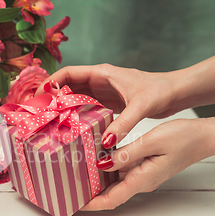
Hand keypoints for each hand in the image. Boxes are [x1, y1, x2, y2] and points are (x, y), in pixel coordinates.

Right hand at [35, 64, 182, 147]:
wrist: (176, 92)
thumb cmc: (160, 91)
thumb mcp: (140, 107)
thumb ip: (123, 124)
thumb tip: (106, 142)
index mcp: (102, 73)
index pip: (69, 72)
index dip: (51, 81)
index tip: (39, 95)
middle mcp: (99, 80)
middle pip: (67, 85)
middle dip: (51, 96)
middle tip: (39, 113)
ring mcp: (102, 92)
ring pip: (74, 96)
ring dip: (62, 106)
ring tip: (48, 121)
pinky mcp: (107, 102)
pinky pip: (85, 107)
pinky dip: (75, 114)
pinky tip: (69, 128)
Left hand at [82, 118, 212, 210]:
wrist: (204, 136)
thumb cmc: (182, 138)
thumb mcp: (151, 142)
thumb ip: (126, 154)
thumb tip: (102, 164)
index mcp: (141, 179)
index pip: (111, 199)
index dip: (92, 204)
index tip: (74, 204)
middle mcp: (140, 180)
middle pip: (109, 193)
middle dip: (89, 192)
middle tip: (69, 184)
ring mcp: (143, 174)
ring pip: (114, 181)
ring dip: (96, 179)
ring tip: (76, 170)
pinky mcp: (145, 166)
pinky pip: (122, 170)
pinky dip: (107, 167)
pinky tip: (96, 156)